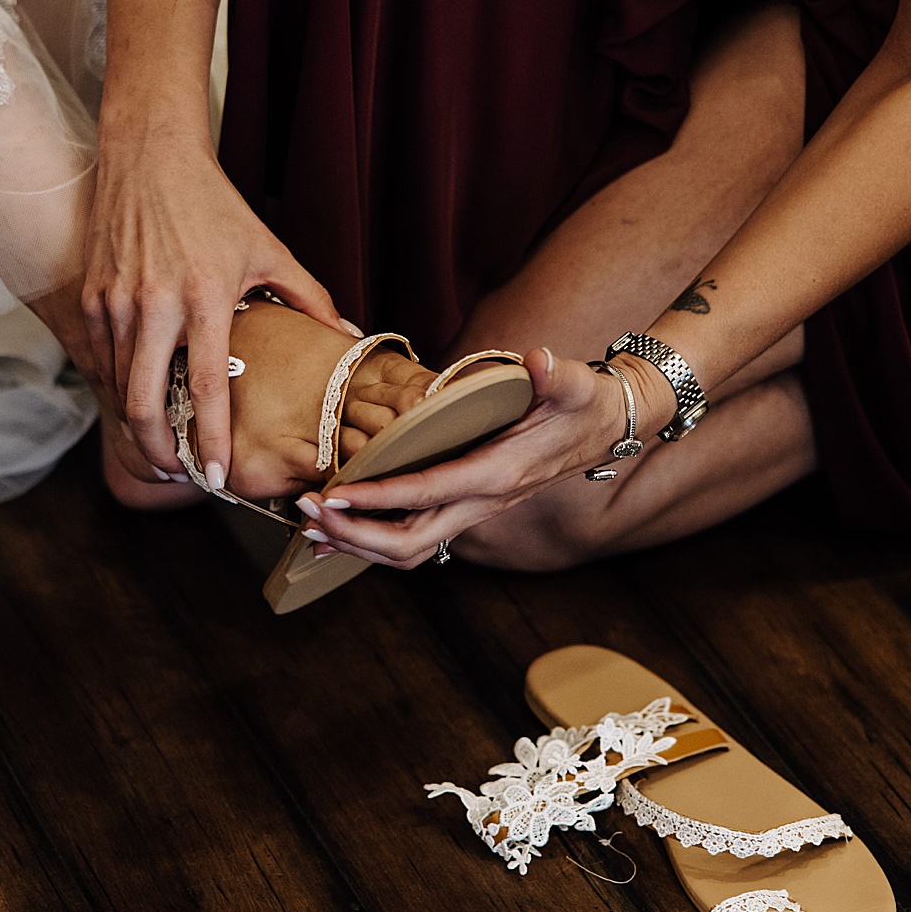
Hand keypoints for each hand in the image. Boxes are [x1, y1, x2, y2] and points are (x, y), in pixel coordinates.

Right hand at [82, 133, 351, 482]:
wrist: (149, 156)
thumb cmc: (214, 205)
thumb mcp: (268, 249)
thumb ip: (309, 298)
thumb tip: (350, 337)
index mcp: (203, 298)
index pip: (207, 388)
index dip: (212, 438)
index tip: (221, 475)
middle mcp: (153, 305)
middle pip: (145, 404)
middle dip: (160, 454)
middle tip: (180, 477)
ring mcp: (115, 302)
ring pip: (119, 387)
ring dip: (139, 425)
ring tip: (162, 448)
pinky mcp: (91, 296)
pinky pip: (102, 360)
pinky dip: (119, 388)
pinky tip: (139, 403)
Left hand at [289, 348, 670, 566]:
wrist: (602, 427)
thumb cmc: (582, 403)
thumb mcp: (575, 384)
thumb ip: (557, 375)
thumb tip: (538, 360)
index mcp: (498, 474)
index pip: (428, 492)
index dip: (378, 497)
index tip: (334, 491)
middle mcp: (482, 503)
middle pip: (409, 542)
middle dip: (354, 533)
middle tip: (308, 510)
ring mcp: (473, 511)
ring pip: (408, 550)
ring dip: (357, 544)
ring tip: (309, 528)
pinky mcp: (465, 508)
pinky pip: (415, 538)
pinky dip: (373, 540)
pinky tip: (339, 532)